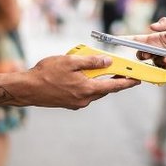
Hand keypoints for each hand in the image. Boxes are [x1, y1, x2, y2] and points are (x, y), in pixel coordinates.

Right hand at [24, 54, 139, 108]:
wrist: (28, 88)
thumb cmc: (47, 73)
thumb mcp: (70, 61)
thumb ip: (91, 62)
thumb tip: (107, 62)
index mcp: (87, 89)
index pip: (113, 86)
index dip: (126, 82)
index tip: (137, 80)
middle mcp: (84, 99)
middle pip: (104, 89)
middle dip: (113, 81)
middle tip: (120, 71)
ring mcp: (76, 103)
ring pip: (94, 91)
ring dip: (99, 82)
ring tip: (98, 69)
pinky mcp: (69, 103)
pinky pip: (84, 93)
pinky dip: (87, 85)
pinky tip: (81, 76)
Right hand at [131, 17, 165, 78]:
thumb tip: (152, 26)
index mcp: (155, 40)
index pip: (138, 40)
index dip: (127, 40)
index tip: (117, 40)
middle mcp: (155, 51)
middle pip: (140, 54)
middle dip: (141, 54)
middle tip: (147, 53)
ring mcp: (160, 61)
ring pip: (149, 63)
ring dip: (157, 60)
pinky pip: (159, 71)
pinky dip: (164, 66)